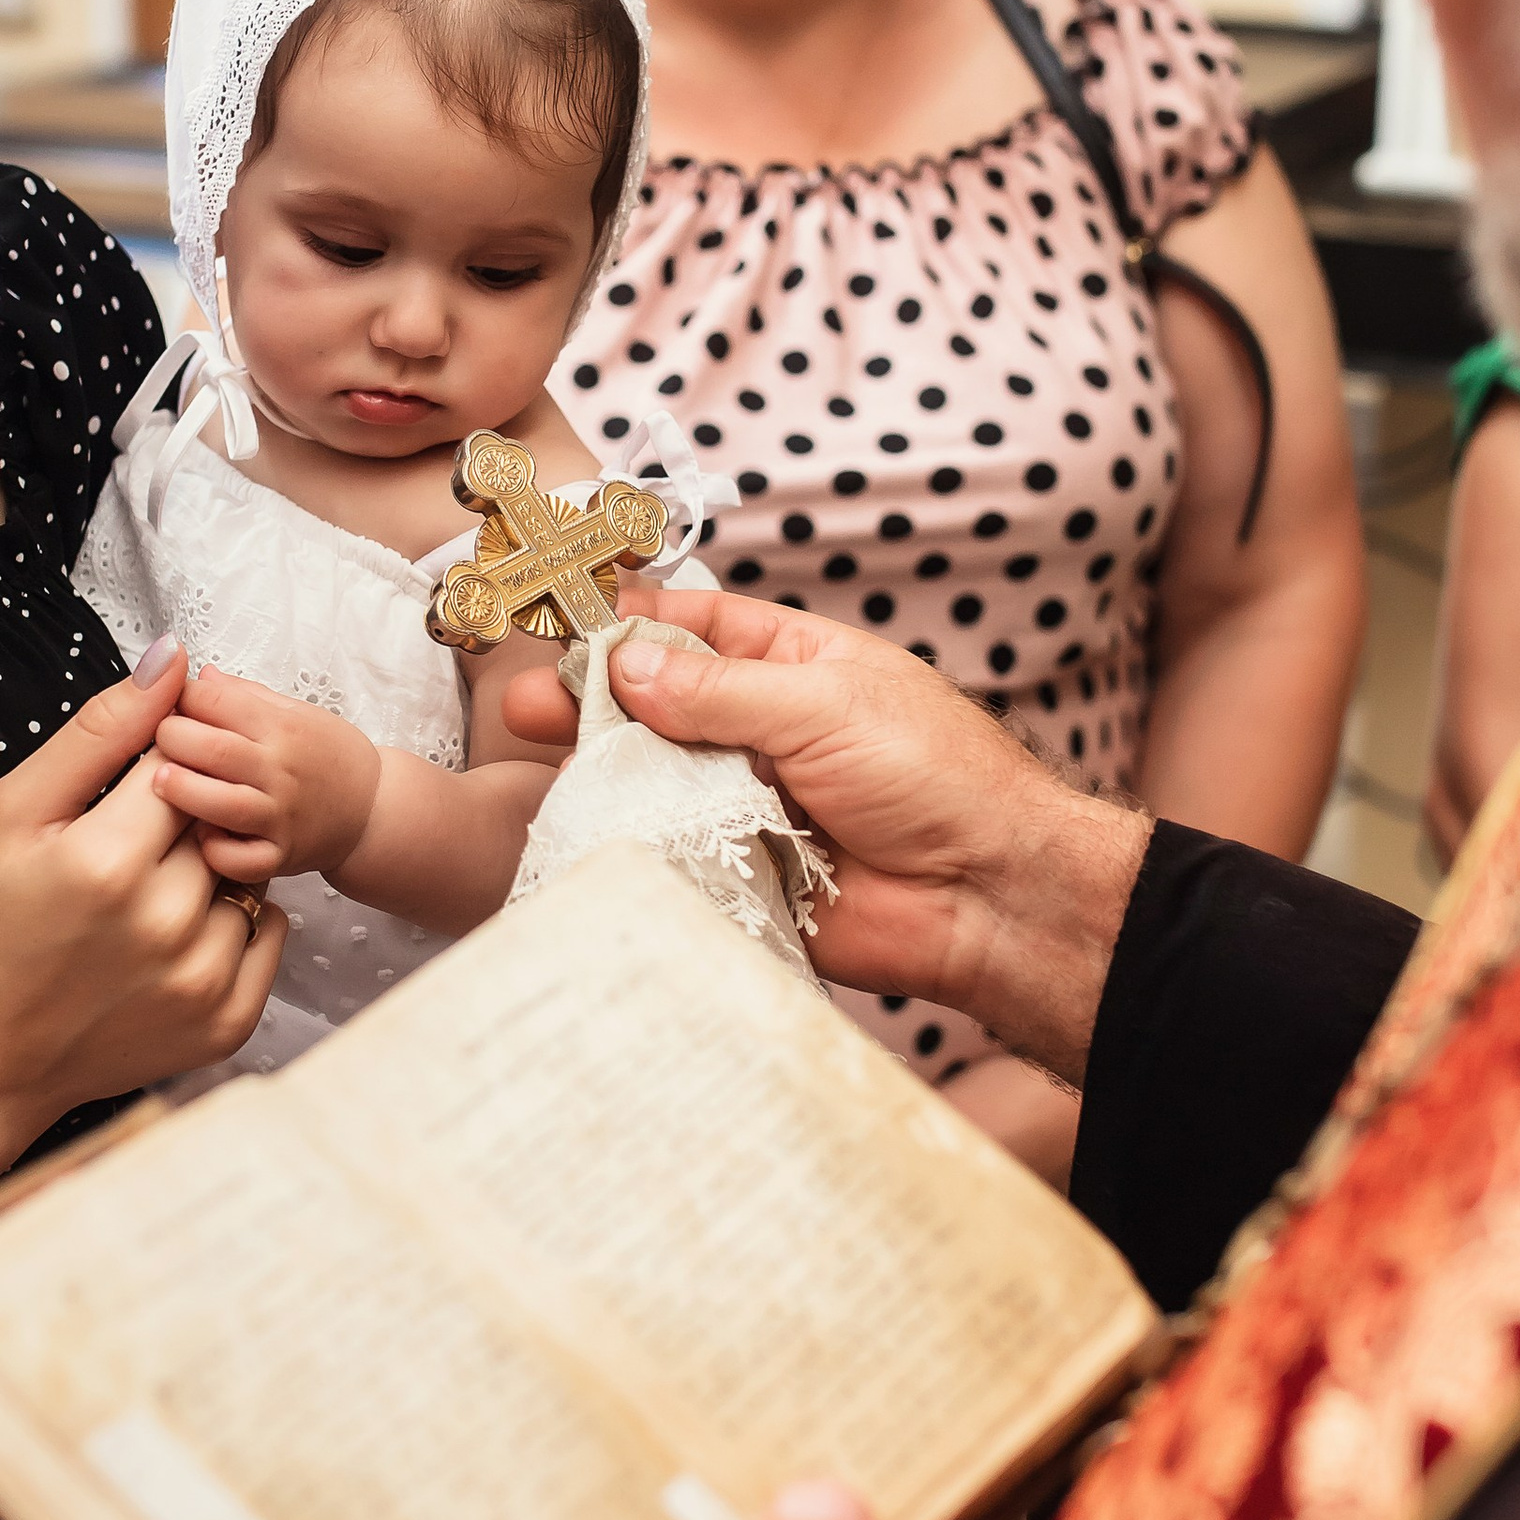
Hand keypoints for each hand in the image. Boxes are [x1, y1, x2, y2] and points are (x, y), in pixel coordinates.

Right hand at [0, 647, 288, 1139]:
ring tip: (146, 905)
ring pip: (246, 875)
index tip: (122, 806)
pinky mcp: (227, 1022)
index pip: (180, 769)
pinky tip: (175, 940)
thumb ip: (99, 732)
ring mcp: (203, 979)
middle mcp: (165, 922)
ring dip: (208, 876)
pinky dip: (236, 925)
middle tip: (128, 861)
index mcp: (107, 861)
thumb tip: (171, 656)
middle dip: (179, 827)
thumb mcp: (17, 813)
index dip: (155, 776)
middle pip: (216, 821)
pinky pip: (269, 931)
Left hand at [149, 667, 382, 885]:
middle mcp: (280, 769)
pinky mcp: (279, 855)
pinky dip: (213, 849)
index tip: (170, 702)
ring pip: (219, 803)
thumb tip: (197, 675)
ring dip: (181, 789)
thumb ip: (241, 695)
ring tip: (161, 781)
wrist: (372, 809)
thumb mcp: (294, 712)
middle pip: (210, 748)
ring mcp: (279, 815)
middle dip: (170, 737)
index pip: (215, 700)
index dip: (180, 696)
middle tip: (159, 739)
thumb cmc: (327, 756)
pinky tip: (199, 833)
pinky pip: (238, 859)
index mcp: (281, 726)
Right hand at [505, 587, 1143, 1078]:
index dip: (631, 621)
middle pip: (659, 706)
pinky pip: (673, 853)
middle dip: (595, 703)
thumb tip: (629, 665)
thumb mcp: (826, 706)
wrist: (989, 900)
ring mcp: (748, 802)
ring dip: (607, 774)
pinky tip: (589, 834)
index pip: (697, 625)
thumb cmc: (940, 779)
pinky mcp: (741, 872)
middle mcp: (764, 730)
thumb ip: (719, 691)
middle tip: (529, 708)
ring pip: (655, 780)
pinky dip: (634, 845)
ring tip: (553, 771)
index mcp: (794, 665)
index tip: (564, 619)